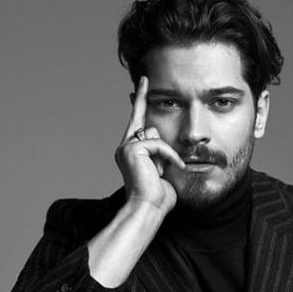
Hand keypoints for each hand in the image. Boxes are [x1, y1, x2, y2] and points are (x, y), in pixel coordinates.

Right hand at [114, 75, 184, 214]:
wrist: (148, 208)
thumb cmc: (158, 196)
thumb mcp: (163, 170)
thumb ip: (162, 153)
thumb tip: (162, 139)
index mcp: (131, 152)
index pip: (137, 120)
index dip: (140, 101)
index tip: (142, 82)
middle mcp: (125, 147)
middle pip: (149, 127)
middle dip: (158, 139)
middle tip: (150, 100)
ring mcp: (126, 147)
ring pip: (155, 134)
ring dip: (164, 154)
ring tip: (161, 173)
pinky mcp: (131, 149)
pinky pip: (158, 144)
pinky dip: (167, 156)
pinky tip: (167, 170)